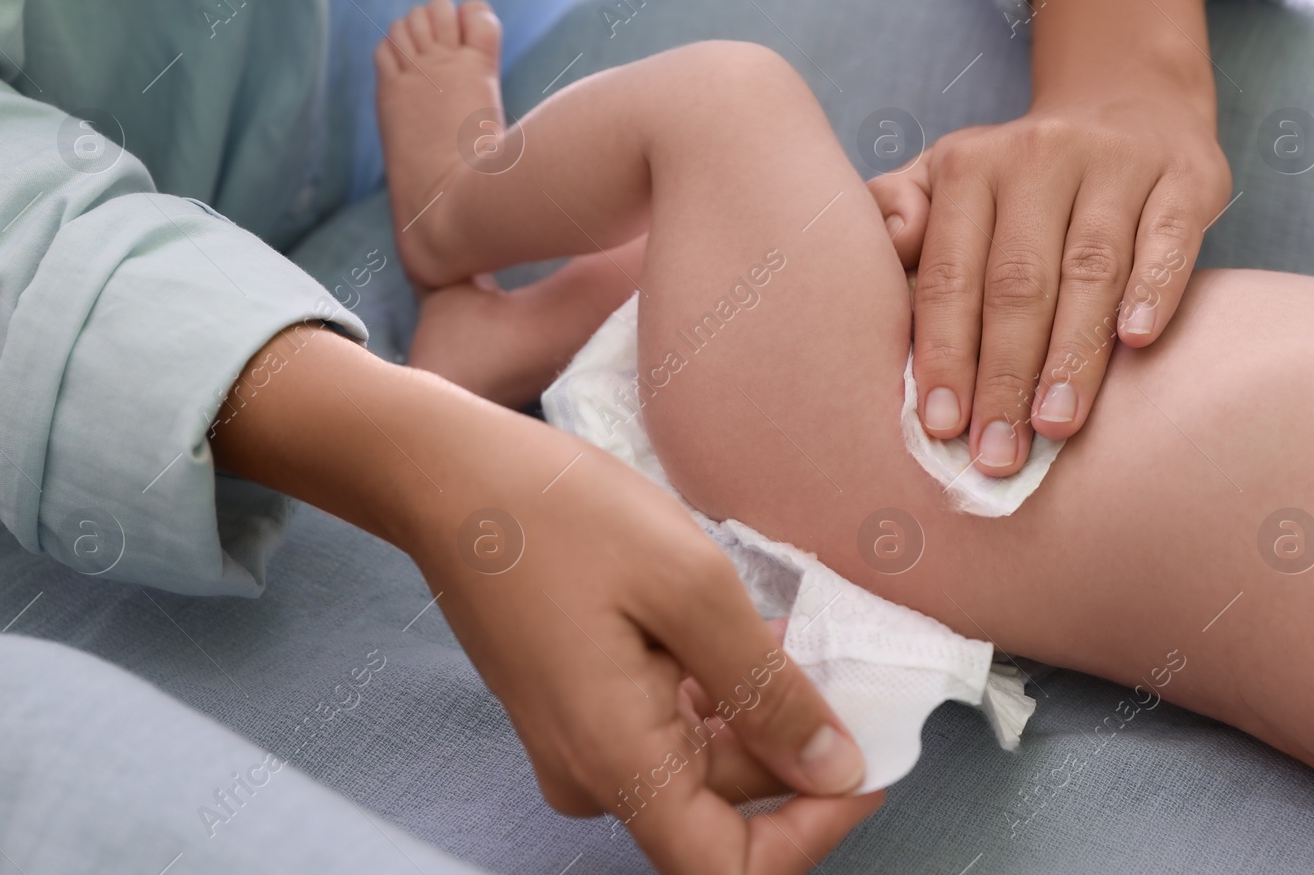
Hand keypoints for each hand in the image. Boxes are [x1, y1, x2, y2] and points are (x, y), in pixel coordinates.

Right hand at [212, 327, 880, 873]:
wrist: (449, 477)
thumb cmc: (561, 517)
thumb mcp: (691, 589)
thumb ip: (769, 690)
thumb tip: (837, 769)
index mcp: (617, 761)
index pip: (729, 868)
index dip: (812, 831)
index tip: (864, 764)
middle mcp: (594, 773)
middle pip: (723, 808)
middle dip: (795, 747)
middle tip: (846, 662)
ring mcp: (581, 742)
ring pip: (701, 761)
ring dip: (759, 709)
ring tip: (794, 628)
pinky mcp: (579, 707)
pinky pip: (666, 724)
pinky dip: (716, 688)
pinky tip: (740, 627)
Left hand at [870, 93, 1228, 469]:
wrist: (1127, 99)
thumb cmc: (1018, 174)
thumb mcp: (945, 174)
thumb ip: (896, 209)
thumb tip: (884, 242)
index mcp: (970, 167)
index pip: (952, 273)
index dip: (946, 352)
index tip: (941, 426)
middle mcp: (1040, 157)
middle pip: (1019, 282)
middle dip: (1004, 376)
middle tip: (998, 453)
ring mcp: (1117, 165)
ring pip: (1091, 271)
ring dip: (1072, 356)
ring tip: (1056, 427)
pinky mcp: (1185, 179)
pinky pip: (1169, 240)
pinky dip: (1153, 291)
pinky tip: (1137, 343)